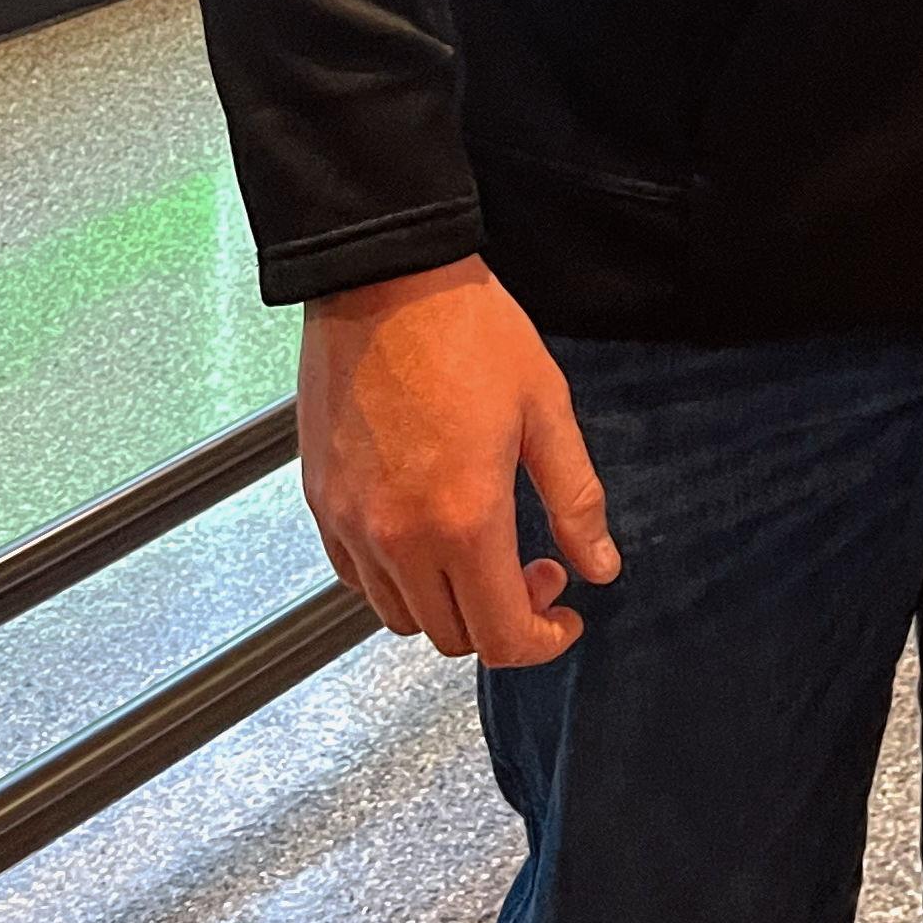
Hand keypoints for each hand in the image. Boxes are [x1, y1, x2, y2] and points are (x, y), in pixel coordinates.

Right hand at [297, 256, 616, 664]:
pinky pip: (357, 578)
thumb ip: (575, 499)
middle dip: (504, 620)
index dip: (544, 642)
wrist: (384, 280)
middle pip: (452, 636)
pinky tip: (428, 532)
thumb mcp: (546, 408)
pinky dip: (397, 580)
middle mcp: (397, 538)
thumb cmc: (469, 332)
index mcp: (463, 521)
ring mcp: (350, 525)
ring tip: (482, 547)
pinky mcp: (321, 502)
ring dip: (449, 604)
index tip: (566, 614)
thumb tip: (600, 567)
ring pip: (402, 616)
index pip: (502, 638)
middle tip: (535, 566)